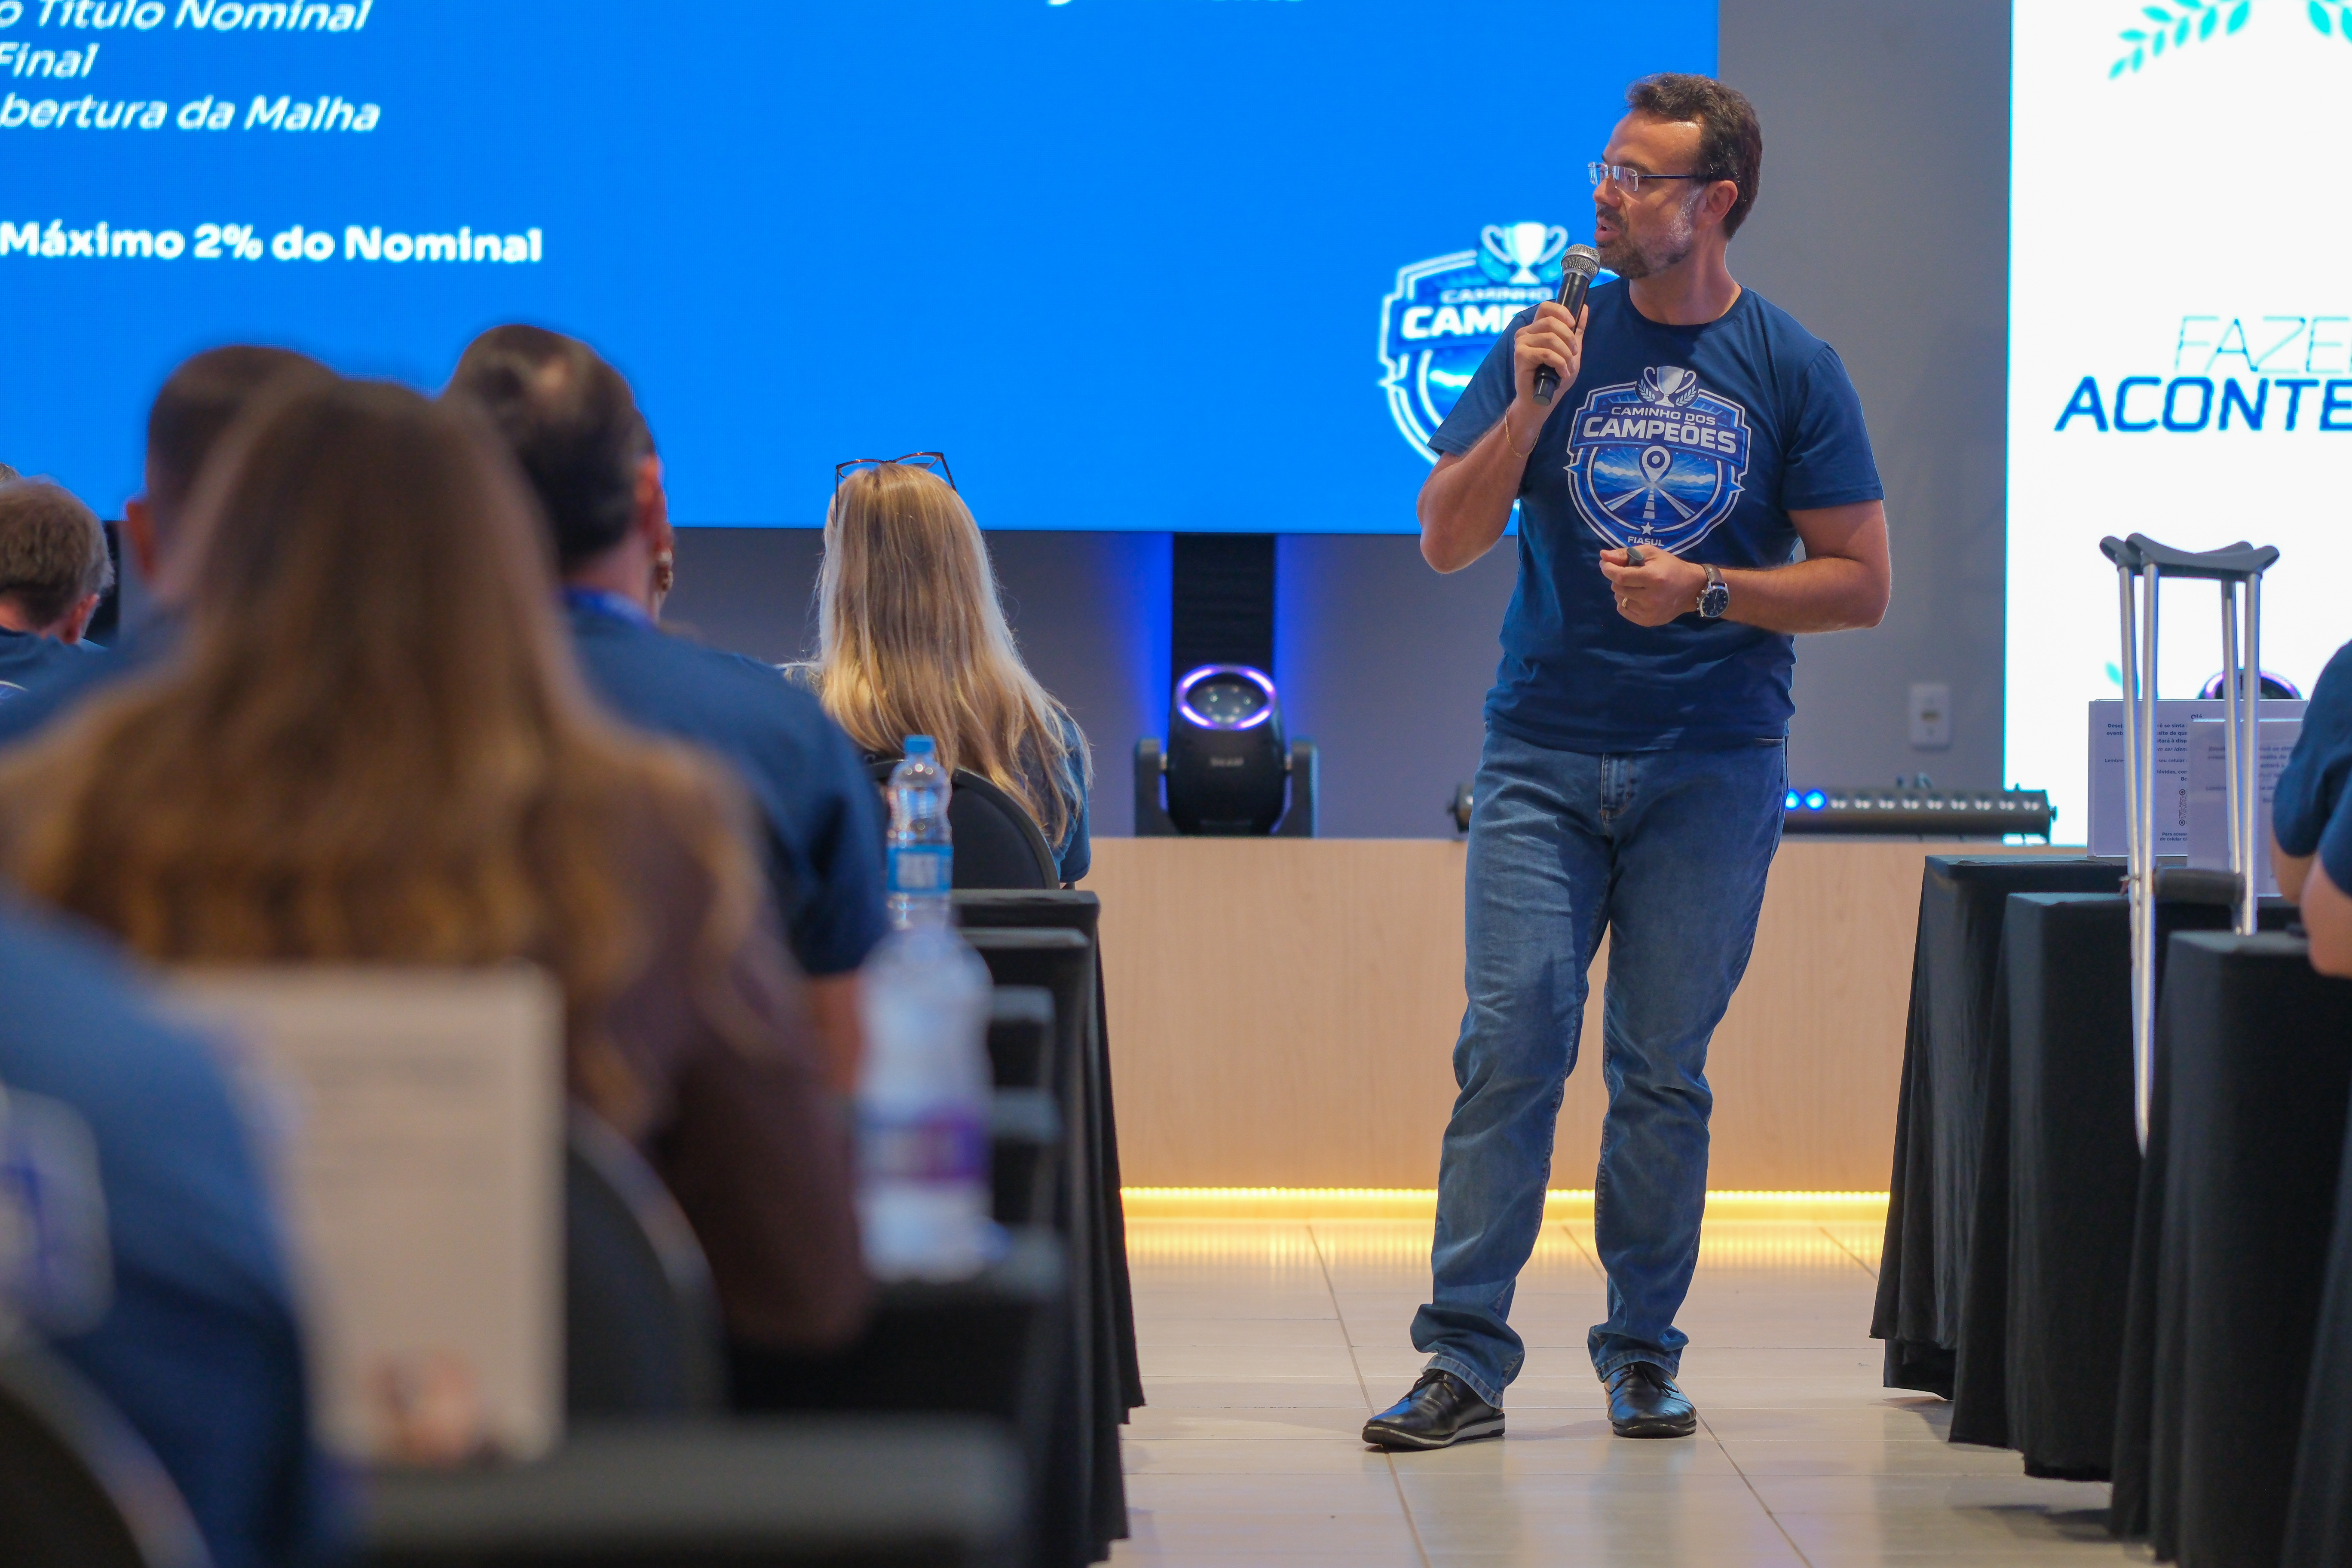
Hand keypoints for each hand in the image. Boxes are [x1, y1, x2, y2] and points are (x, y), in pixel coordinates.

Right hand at [1510, 300, 1588, 417]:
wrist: (1541, 400)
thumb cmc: (1554, 377)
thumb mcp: (1570, 350)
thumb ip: (1576, 330)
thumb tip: (1584, 307)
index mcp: (1536, 328)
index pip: (1546, 307)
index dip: (1561, 311)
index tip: (1573, 324)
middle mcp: (1525, 332)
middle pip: (1551, 322)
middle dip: (1569, 338)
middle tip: (1574, 354)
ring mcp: (1521, 343)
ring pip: (1550, 338)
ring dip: (1565, 355)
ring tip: (1568, 368)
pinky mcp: (1520, 355)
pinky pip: (1546, 353)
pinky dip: (1559, 364)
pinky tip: (1562, 373)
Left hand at [1597, 546, 1707, 626]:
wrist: (1691, 588)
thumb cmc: (1670, 566)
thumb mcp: (1651, 553)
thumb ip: (1626, 554)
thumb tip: (1603, 556)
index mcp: (1653, 578)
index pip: (1620, 576)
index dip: (1608, 569)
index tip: (1605, 563)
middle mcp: (1651, 598)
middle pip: (1618, 588)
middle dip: (1618, 579)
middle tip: (1630, 574)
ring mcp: (1649, 612)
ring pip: (1619, 600)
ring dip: (1622, 591)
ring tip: (1636, 586)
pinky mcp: (1648, 621)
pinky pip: (1624, 611)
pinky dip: (1625, 602)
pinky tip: (1637, 597)